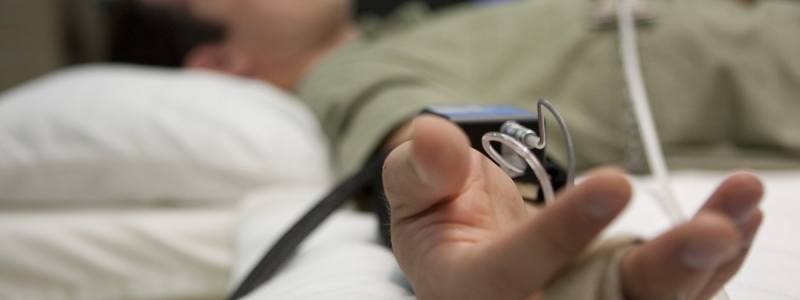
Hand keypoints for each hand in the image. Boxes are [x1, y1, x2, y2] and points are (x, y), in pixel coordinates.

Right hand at [383, 116, 762, 299]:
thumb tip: (430, 137)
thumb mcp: (414, 189)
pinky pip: (674, 290)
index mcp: (470, 290)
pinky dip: (713, 259)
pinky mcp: (621, 296)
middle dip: (662, 273)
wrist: (470, 242)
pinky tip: (741, 218)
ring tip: (741, 209)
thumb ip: (419, 170)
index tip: (613, 182)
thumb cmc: (440, 213)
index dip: (564, 233)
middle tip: (710, 232)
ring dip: (704, 261)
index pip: (515, 271)